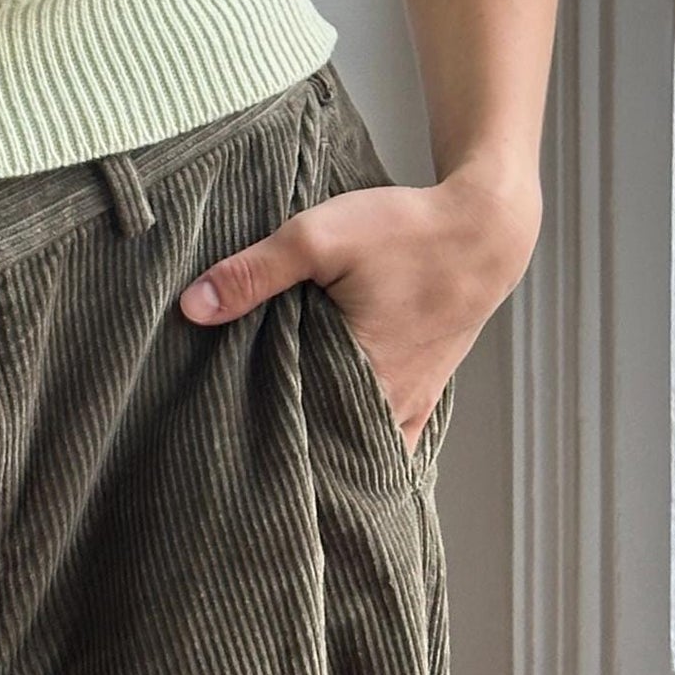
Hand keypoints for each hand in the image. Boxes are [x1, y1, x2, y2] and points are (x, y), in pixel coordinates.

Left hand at [178, 163, 539, 452]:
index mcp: (360, 378)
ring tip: (270, 429)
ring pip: (352, 443)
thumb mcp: (318, 237)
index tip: (217, 436)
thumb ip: (254, 272)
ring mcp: (411, 406)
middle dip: (282, 442)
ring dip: (318, 437)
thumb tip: (191, 307)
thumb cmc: (405, 232)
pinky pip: (385, 435)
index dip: (256, 437)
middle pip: (323, 444)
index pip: (295, 435)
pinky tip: (324, 423)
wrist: (483, 230)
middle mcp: (390, 407)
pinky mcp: (423, 393)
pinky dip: (354, 433)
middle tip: (231, 436)